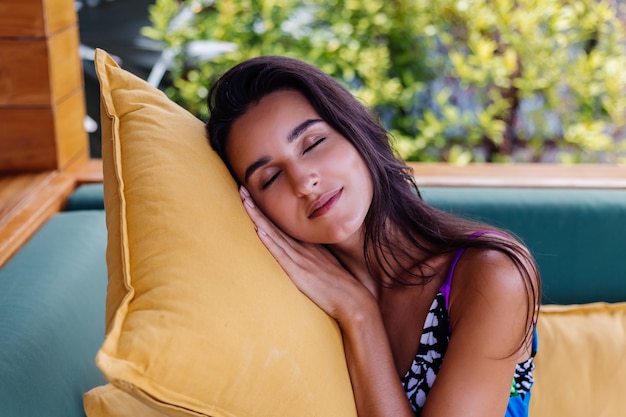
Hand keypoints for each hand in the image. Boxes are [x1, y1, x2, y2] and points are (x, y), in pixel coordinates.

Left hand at [239, 186, 371, 321]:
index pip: (282, 225)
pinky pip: (281, 255)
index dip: (266, 210)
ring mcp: (300, 260)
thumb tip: (301, 254)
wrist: (354, 302)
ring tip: (245, 201)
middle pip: (275, 224)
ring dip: (259, 218)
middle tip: (242, 188)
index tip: (252, 195)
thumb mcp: (324, 265)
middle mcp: (302, 249)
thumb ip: (312, 257)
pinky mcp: (299, 274)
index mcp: (307, 246)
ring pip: (274, 234)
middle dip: (258, 207)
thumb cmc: (340, 286)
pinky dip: (270, 242)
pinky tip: (259, 230)